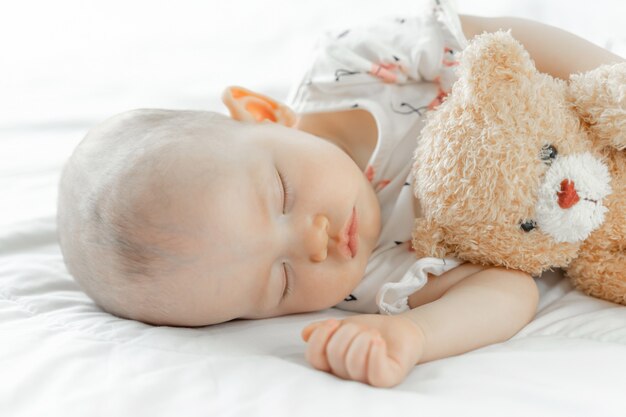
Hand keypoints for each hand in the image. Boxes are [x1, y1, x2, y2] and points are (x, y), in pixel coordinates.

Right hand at [301, 314, 424, 387]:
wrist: (401, 329)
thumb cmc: (370, 330)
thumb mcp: (343, 325)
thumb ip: (324, 330)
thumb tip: (305, 334)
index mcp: (333, 364)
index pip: (314, 359)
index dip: (320, 339)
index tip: (333, 323)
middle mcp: (347, 376)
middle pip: (335, 355)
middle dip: (348, 332)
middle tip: (362, 329)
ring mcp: (367, 380)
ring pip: (353, 363)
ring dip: (363, 338)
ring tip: (373, 334)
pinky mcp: (387, 379)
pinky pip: (375, 373)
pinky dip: (375, 353)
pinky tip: (378, 340)